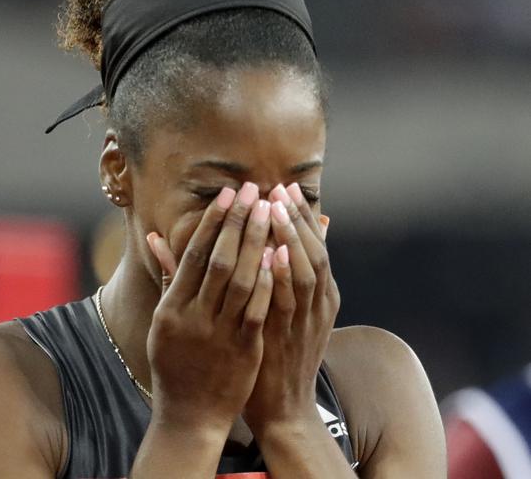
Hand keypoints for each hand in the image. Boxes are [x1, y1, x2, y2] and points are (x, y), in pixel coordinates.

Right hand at [145, 183, 274, 434]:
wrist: (189, 417)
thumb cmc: (174, 366)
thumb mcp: (162, 322)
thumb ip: (166, 279)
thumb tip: (156, 238)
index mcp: (171, 308)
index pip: (193, 255)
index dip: (212, 222)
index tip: (227, 195)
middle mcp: (192, 317)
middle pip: (219, 260)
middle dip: (238, 222)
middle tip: (253, 190)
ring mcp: (218, 334)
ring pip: (241, 281)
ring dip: (257, 243)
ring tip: (270, 212)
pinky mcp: (243, 350)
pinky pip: (257, 311)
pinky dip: (269, 281)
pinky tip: (281, 255)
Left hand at [243, 183, 338, 434]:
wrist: (284, 406)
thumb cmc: (283, 352)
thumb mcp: (298, 312)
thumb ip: (300, 275)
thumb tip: (303, 243)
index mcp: (322, 296)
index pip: (317, 247)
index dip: (303, 217)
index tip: (287, 188)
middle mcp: (319, 305)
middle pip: (315, 252)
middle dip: (298, 219)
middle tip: (281, 188)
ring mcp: (306, 322)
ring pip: (306, 272)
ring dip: (291, 239)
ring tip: (276, 208)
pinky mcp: (288, 339)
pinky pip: (287, 303)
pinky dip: (283, 277)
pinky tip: (272, 253)